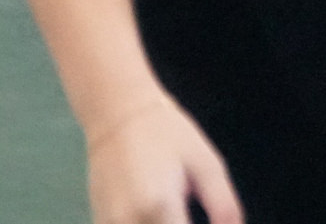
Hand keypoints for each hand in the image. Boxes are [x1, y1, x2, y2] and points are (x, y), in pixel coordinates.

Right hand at [85, 93, 241, 223]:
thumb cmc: (165, 132)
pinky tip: (161, 214)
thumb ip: (224, 208)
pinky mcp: (101, 222)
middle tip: (190, 213)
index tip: (215, 223)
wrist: (117, 113)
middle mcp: (129, 222)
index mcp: (159, 207)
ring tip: (178, 212)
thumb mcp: (207, 165)